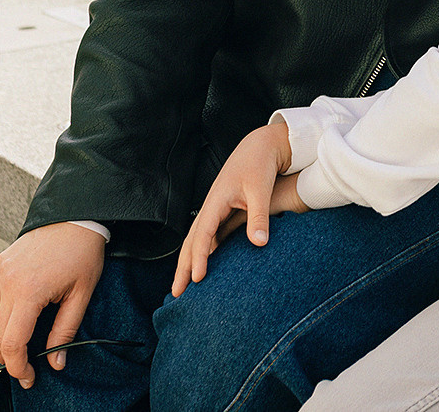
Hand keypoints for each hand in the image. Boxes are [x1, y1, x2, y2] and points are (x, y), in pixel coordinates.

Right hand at [0, 221, 106, 388]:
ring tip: (12, 354)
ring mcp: (0, 273)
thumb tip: (55, 361)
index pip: (12, 341)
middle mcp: (7, 282)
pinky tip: (8, 328)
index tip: (28, 376)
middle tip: (22, 369)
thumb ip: (65, 330)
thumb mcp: (81, 294)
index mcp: (28, 290)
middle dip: (5, 358)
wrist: (75, 214)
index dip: (18, 365)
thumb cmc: (82, 251)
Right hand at [172, 123, 294, 296]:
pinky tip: (203, 266)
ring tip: (183, 285)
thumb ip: (259, 216)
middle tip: (177, 293)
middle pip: (191, 241)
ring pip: (196, 239)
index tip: (196, 280)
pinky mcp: (222, 209)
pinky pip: (207, 235)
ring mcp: (215, 208)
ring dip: (188, 261)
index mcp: (216, 201)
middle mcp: (211, 206)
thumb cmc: (260, 164)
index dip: (198, 258)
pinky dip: (201, 251)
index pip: (202, 235)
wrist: (261, 145)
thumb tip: (260, 244)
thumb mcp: (260, 190)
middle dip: (183, 267)